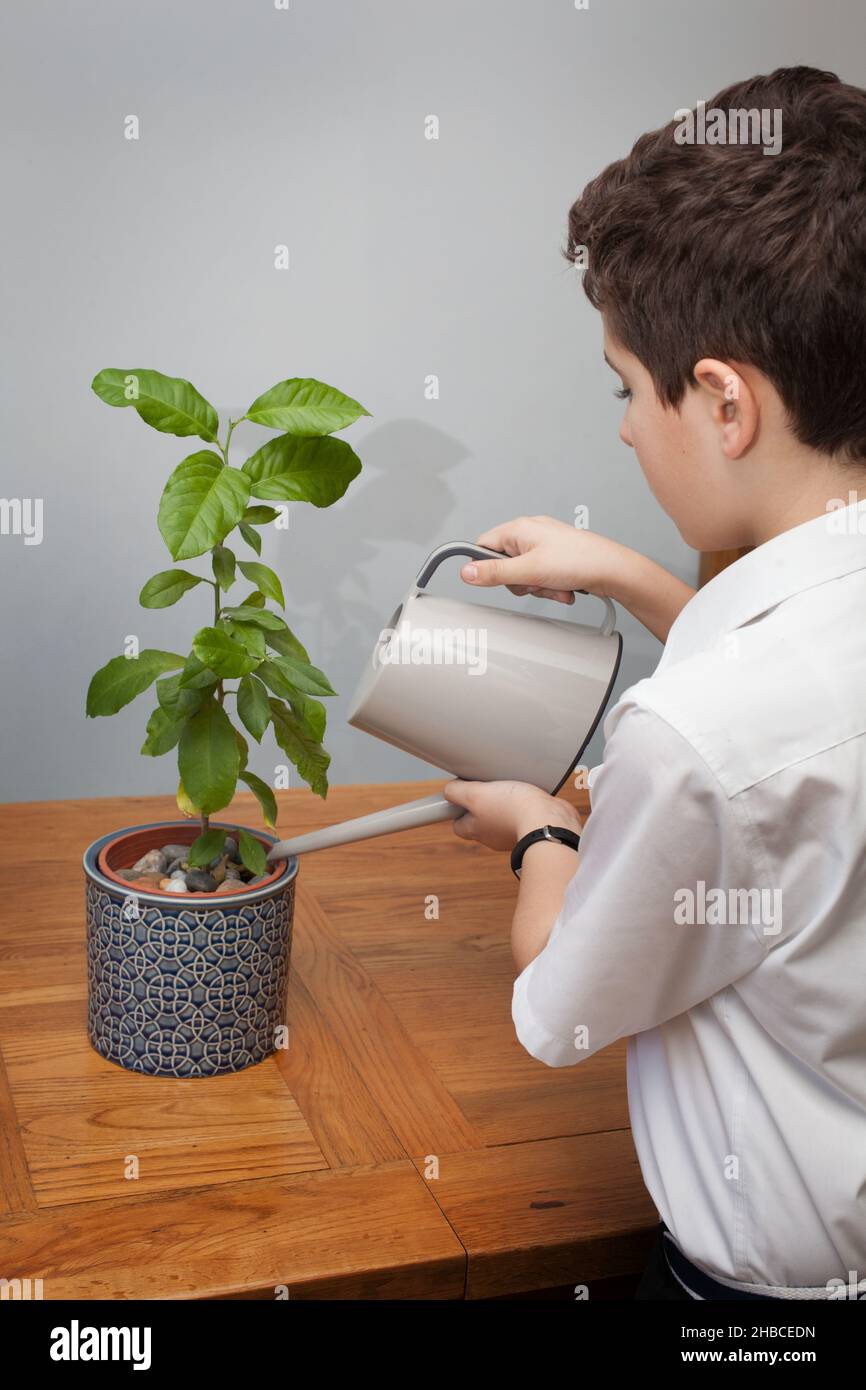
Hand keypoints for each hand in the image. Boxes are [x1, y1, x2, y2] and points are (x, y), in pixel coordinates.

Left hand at [442, 779, 583, 852]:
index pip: (458, 824)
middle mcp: (493, 834)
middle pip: (479, 819)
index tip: (462, 794)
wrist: (550, 819)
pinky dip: (524, 802)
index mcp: (477, 829)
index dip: (456, 809)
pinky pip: (523, 812)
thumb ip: (457, 793)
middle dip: (481, 803)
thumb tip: (448, 791)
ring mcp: (513, 831)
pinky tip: (528, 791)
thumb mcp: (476, 795)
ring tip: (509, 784)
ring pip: (501, 815)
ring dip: (504, 801)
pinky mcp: (533, 824)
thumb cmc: (513, 809)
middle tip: (486, 785)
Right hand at [460, 514, 630, 604]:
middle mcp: (530, 534)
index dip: (484, 566)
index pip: (482, 546)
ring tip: (555, 586)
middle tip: (534, 582)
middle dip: (519, 582)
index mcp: (519, 529)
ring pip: (523, 575)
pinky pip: (541, 577)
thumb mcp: (529, 570)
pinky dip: (550, 587)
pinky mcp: (556, 559)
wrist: (613, 570)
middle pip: (504, 566)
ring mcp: (544, 547)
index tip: (493, 579)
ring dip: (538, 588)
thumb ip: (495, 573)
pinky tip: (563, 589)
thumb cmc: (579, 560)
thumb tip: (466, 572)